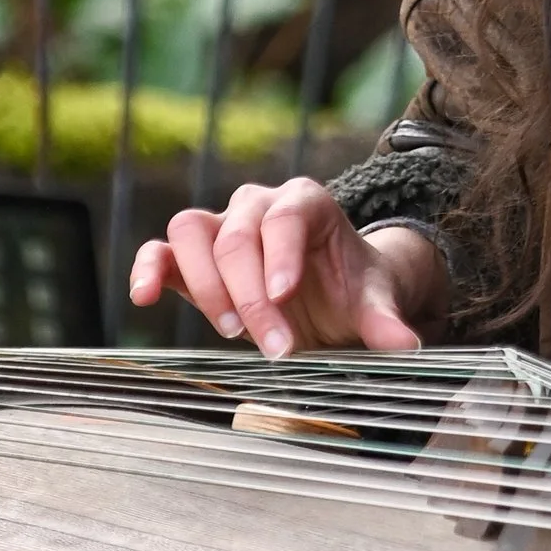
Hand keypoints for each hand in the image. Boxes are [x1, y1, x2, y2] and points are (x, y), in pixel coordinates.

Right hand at [129, 181, 440, 356]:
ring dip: (208, 285)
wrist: (329, 296)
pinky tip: (144, 297)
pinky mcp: (191, 258)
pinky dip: (148, 269)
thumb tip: (406, 346)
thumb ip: (385, 320)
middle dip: (252, 294)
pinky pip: (160, 251)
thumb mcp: (373, 301)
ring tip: (232, 331)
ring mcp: (221, 227)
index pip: (286, 217)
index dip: (280, 255)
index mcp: (306, 202)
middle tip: (275, 347)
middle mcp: (258, 205)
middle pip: (237, 234)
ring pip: (192, 232)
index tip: (285, 298)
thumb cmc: (350, 289)